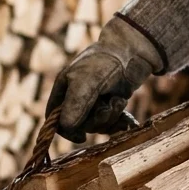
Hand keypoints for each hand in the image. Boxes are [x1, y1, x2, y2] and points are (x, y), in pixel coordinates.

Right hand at [46, 15, 163, 142]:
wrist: (133, 52)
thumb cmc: (105, 62)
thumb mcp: (87, 81)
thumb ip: (75, 103)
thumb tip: (65, 127)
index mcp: (64, 89)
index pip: (55, 118)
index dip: (65, 130)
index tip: (81, 137)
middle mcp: (76, 97)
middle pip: (79, 125)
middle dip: (96, 120)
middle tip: (107, 107)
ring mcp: (93, 102)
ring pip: (96, 125)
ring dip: (110, 117)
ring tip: (118, 101)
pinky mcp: (109, 104)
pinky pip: (110, 123)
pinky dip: (118, 120)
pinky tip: (126, 115)